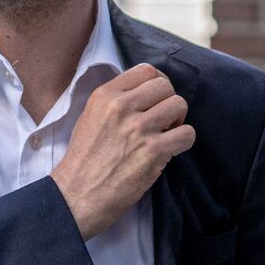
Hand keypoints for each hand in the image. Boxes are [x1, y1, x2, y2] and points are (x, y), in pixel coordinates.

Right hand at [51, 63, 194, 239]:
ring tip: (166, 134)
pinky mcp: (153, 151)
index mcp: (104, 96)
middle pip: (165, 85)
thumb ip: (114, 101)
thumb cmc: (83, 160)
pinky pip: (187, 133)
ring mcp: (138, 128)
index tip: (155, 100)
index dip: (157, 84)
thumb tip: (145, 93)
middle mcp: (121, 107)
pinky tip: (170, 150)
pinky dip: (183, 141)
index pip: (145, 70)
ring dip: (178, 120)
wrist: (77, 195)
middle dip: (168, 101)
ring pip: (179, 104)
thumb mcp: (89, 117)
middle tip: (162, 120)